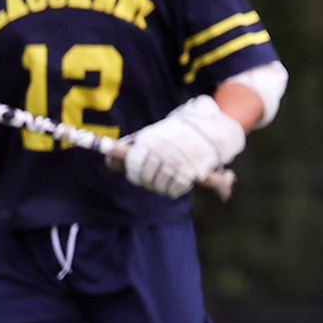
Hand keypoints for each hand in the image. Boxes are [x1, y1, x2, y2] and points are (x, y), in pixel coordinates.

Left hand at [120, 95, 245, 197]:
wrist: (212, 131)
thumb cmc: (180, 133)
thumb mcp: (156, 132)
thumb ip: (134, 145)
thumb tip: (110, 162)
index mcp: (150, 139)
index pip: (133, 163)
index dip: (134, 173)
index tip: (138, 177)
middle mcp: (161, 151)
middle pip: (146, 177)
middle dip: (149, 183)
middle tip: (155, 182)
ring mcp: (175, 162)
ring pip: (160, 185)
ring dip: (163, 188)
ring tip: (168, 183)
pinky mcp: (190, 172)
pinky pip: (176, 189)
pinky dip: (175, 191)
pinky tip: (177, 186)